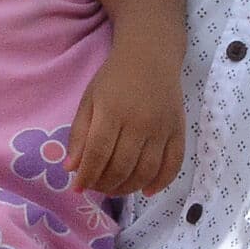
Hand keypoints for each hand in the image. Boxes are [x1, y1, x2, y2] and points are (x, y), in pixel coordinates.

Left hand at [65, 40, 185, 195]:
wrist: (150, 56)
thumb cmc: (114, 79)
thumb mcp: (89, 100)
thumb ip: (79, 133)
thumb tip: (71, 168)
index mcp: (112, 112)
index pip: (98, 153)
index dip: (87, 175)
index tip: (77, 188)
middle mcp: (139, 122)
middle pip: (122, 166)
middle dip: (105, 184)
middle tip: (96, 188)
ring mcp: (162, 128)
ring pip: (146, 171)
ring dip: (128, 188)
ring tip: (115, 189)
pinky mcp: (178, 131)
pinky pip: (173, 164)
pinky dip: (161, 183)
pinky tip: (146, 192)